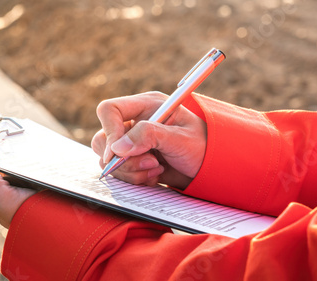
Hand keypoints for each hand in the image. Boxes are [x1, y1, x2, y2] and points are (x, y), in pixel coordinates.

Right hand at [91, 92, 206, 188]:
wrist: (212, 167)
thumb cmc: (203, 146)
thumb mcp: (180, 139)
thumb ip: (149, 136)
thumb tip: (117, 147)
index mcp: (146, 106)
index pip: (109, 110)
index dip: (110, 131)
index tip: (118, 153)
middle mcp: (135, 123)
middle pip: (104, 139)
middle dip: (123, 159)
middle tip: (151, 164)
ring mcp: (132, 143)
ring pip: (108, 159)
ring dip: (130, 171)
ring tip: (157, 170)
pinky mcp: (134, 161)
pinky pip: (119, 173)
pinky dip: (134, 179)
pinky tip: (155, 176)